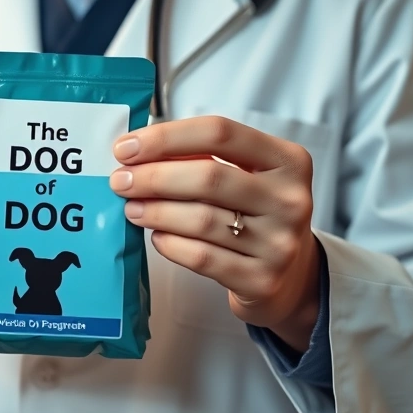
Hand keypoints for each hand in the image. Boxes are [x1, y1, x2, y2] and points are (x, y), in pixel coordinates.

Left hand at [110, 116, 320, 350]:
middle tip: (120, 181)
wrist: (292, 277)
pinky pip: (202, 257)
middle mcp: (289, 199)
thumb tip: (137, 153)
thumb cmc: (255, 215)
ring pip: (201, 219)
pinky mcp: (262, 280)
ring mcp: (279, 242)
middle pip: (208, 176)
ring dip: (156, 211)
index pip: (220, 133)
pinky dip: (171, 244)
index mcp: (287, 160)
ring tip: (131, 209)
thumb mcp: (248, 177)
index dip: (166, 137)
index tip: (127, 147)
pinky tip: (157, 237)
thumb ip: (203, 158)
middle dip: (154, 177)